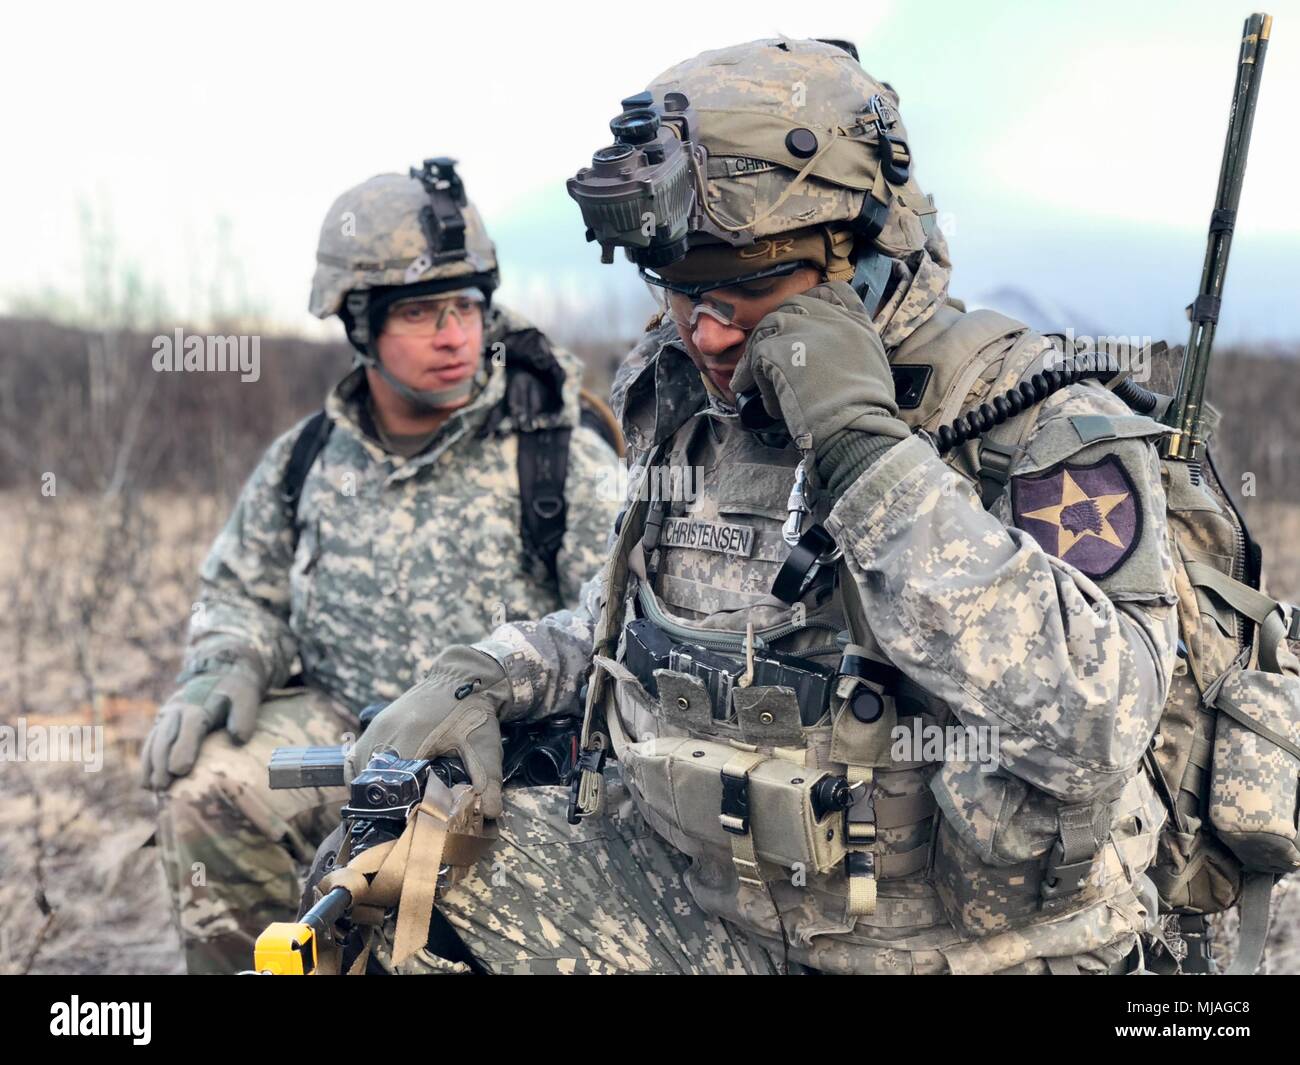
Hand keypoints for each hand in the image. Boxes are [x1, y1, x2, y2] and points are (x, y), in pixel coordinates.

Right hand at [140, 663, 264, 789]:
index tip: (180, 770)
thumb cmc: (235, 692)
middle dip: (161, 762)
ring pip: (153, 741)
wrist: (220, 675)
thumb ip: (243, 716)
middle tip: (162, 787)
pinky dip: (146, 763)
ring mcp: (166, 716)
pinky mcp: (161, 724)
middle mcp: (177, 709)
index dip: (184, 747)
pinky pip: (149, 744)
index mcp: (198, 703)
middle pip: (165, 737)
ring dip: (150, 766)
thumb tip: (239, 739)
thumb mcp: (246, 696)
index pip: (189, 726)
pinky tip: (146, 783)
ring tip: (152, 788)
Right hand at [345, 647, 511, 818]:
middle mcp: (386, 734)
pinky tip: (380, 787)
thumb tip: (491, 813)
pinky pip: (357, 758)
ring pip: (361, 773)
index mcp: (411, 740)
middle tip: (405, 818)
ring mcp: (377, 728)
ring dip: (374, 791)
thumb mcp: (484, 748)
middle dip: (386, 804)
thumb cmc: (474, 713)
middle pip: (372, 783)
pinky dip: (363, 775)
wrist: (462, 677)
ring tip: (394, 806)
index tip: (413, 821)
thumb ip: (488, 781)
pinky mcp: (376, 724)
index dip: (401, 809)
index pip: (392, 788)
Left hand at [731, 280, 907, 453]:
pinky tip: (755, 393)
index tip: (804, 319)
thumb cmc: (867, 410)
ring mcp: (803, 330)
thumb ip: (853, 355)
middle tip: (773, 352)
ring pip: (770, 325)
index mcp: (857, 323)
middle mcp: (830, 319)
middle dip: (781, 327)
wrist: (854, 425)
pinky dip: (752, 375)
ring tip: (756, 376)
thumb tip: (834, 366)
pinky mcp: (778, 349)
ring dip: (761, 350)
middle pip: (795, 305)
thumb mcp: (873, 370)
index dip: (815, 302)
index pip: (834, 293)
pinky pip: (755, 355)